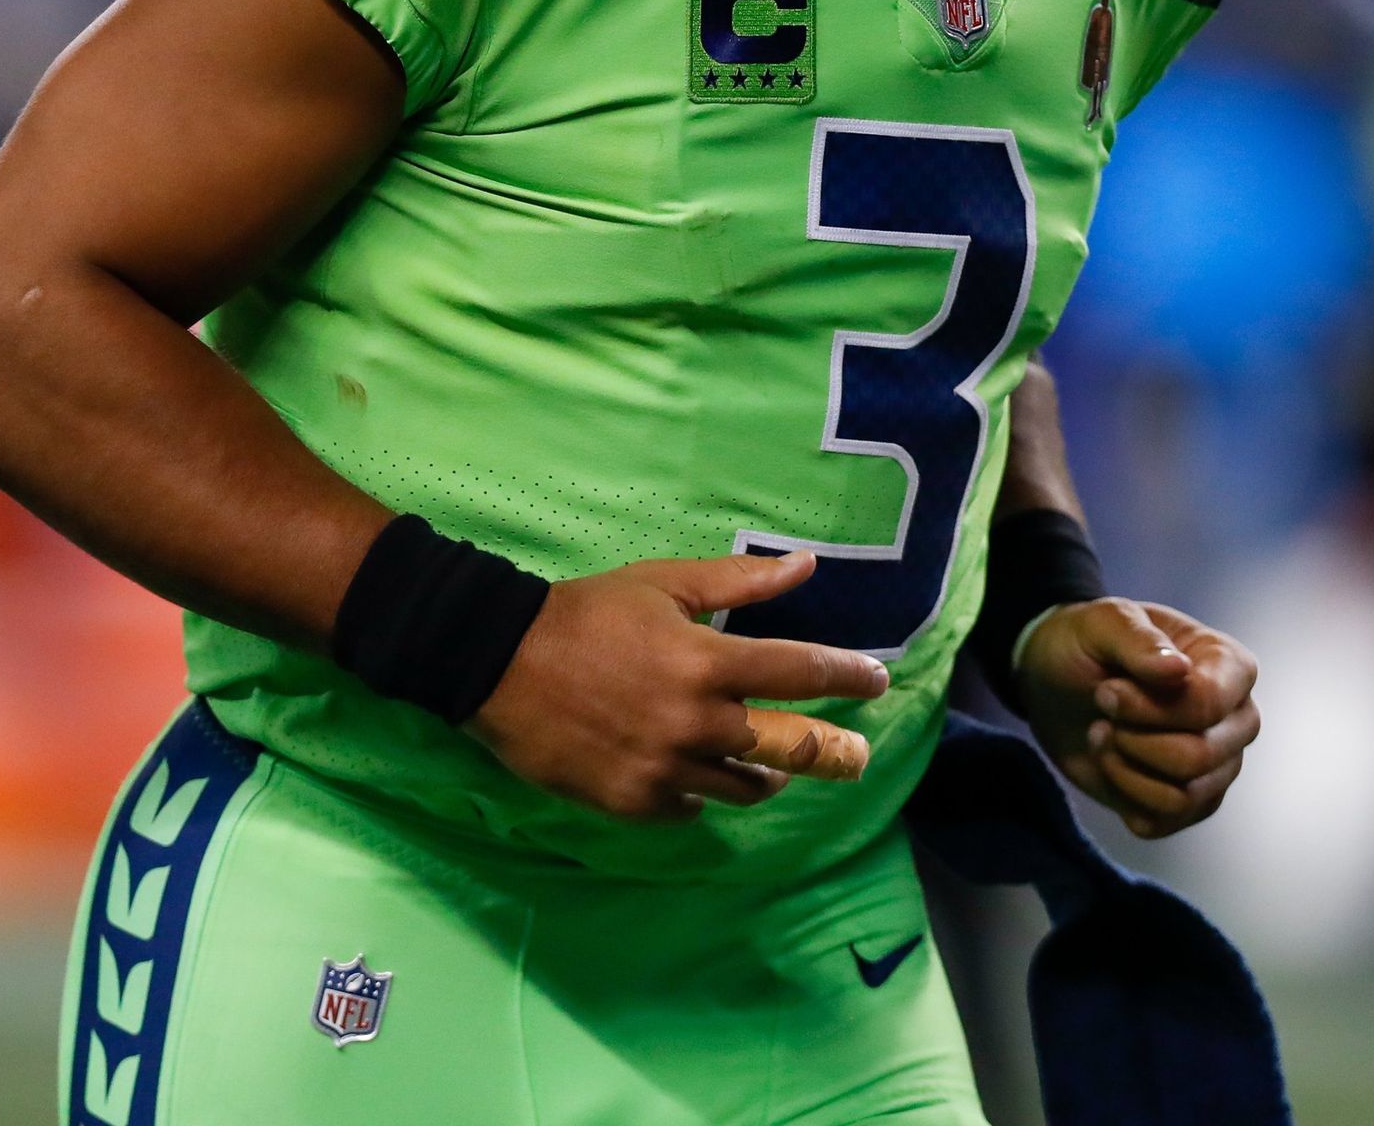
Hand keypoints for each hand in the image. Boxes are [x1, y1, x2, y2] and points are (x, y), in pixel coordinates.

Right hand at [467, 551, 888, 821]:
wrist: (496, 663)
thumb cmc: (586, 614)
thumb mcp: (663, 584)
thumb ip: (739, 582)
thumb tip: (805, 565)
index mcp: (708, 662)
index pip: (802, 673)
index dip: (849, 677)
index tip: (878, 682)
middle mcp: (696, 722)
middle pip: (791, 749)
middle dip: (834, 753)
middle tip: (857, 758)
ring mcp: (665, 769)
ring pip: (743, 788)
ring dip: (765, 776)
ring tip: (772, 767)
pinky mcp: (633, 803)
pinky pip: (691, 809)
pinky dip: (701, 793)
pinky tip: (695, 776)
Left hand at [1019, 598, 1258, 838]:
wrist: (1057, 682)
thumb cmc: (1088, 644)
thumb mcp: (1102, 623)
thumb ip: (1139, 641)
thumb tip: (1178, 670)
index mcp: (1231, 667)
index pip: (1208, 705)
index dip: (1146, 707)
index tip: (1106, 690)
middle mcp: (1237, 719)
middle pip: (1199, 757)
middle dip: (1133, 739)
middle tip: (1102, 711)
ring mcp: (1218, 764)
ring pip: (1183, 796)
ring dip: (1124, 768)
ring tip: (1102, 735)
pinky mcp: (1190, 801)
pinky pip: (1166, 821)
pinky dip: (1124, 796)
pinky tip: (1110, 763)